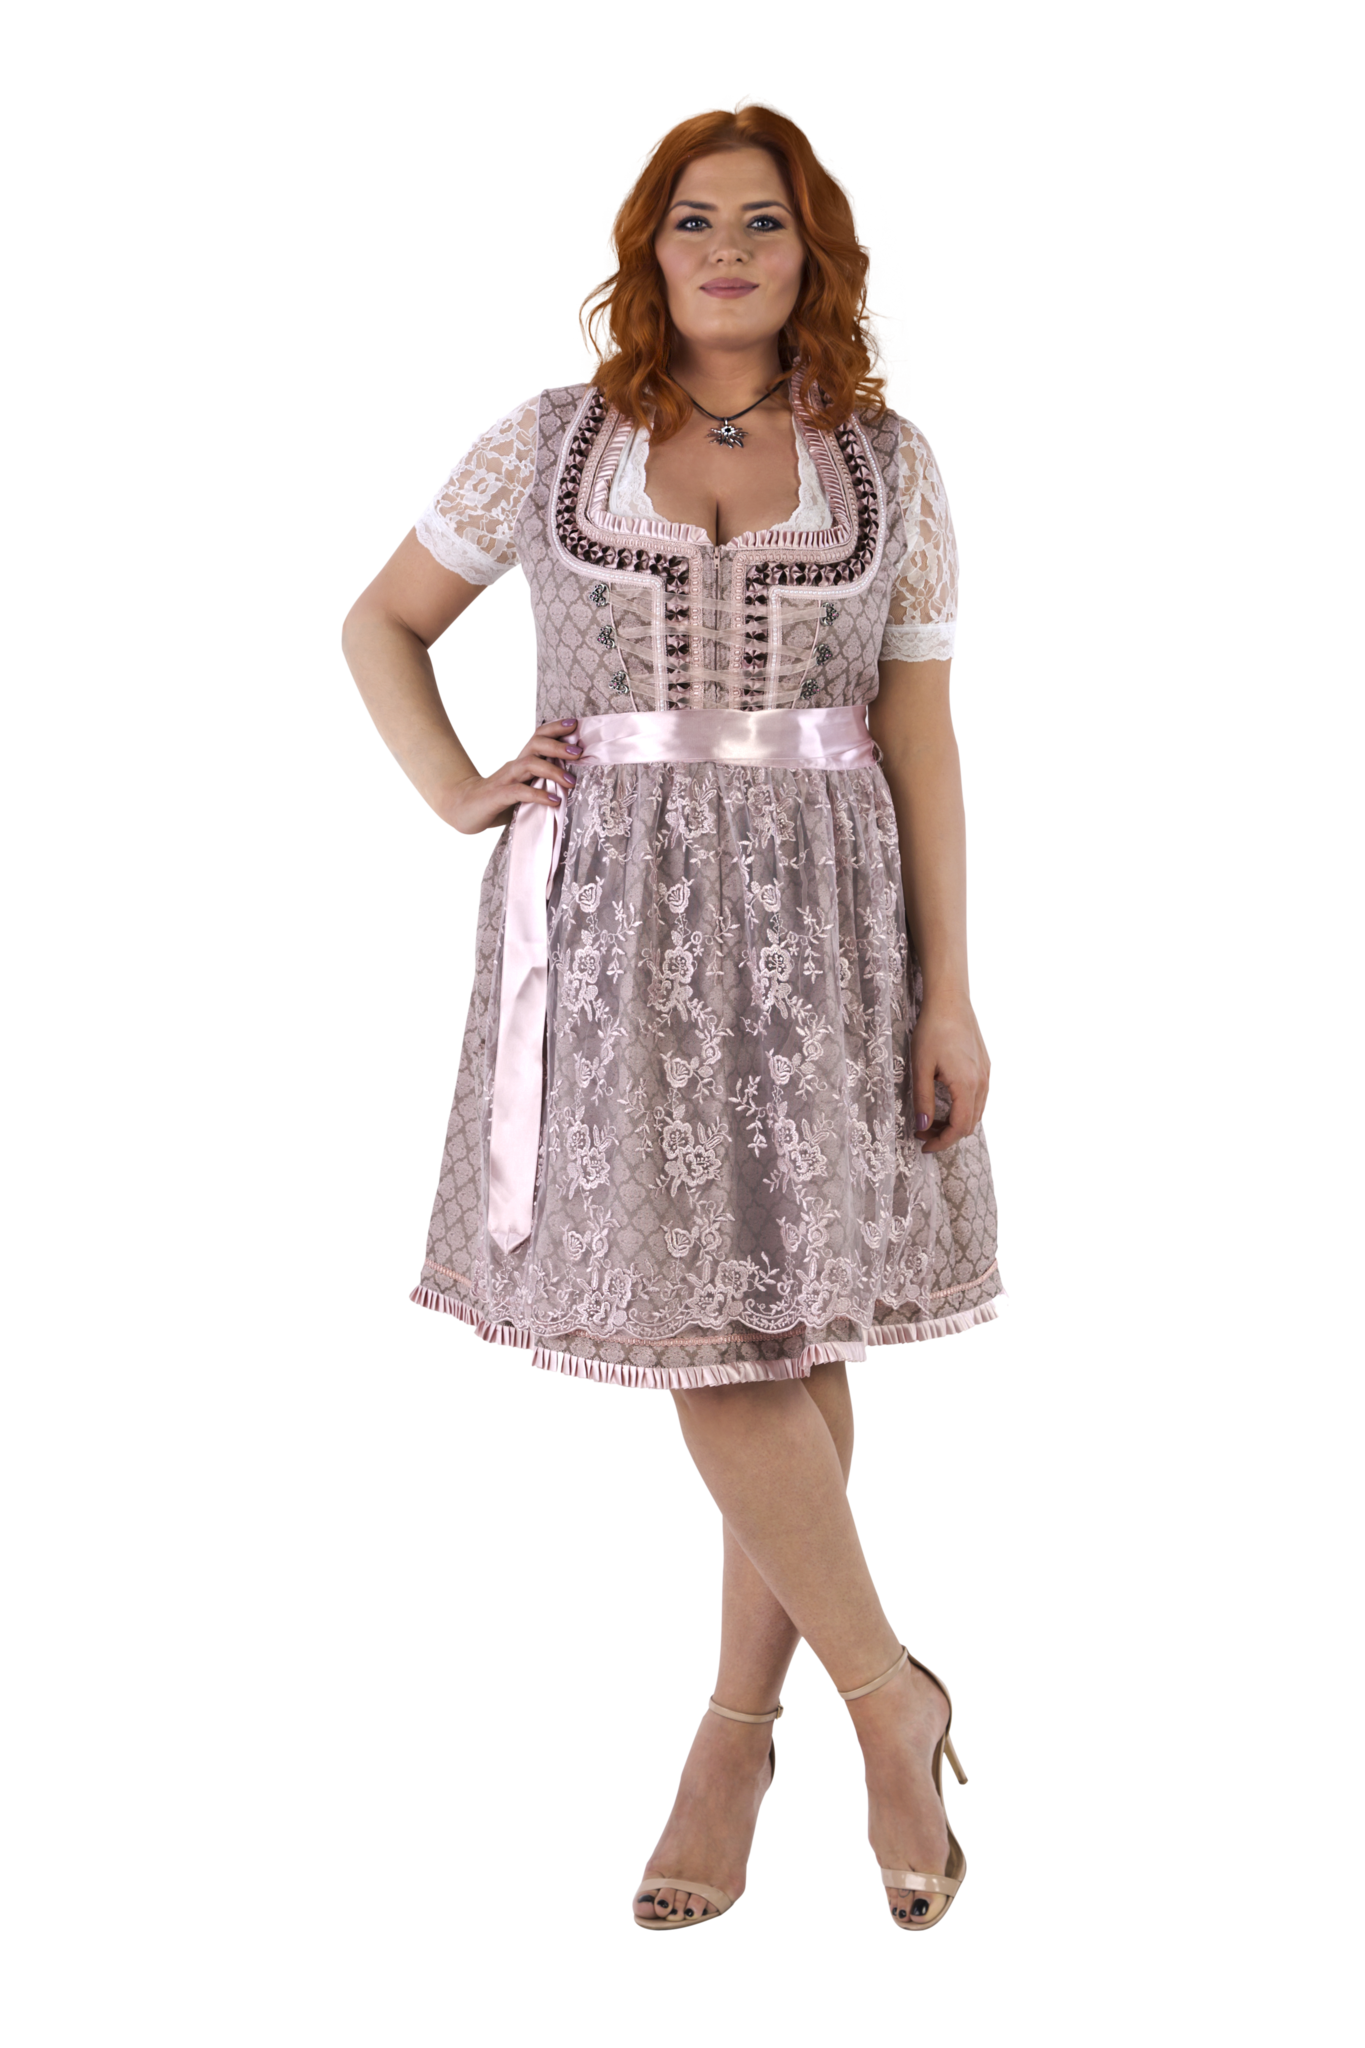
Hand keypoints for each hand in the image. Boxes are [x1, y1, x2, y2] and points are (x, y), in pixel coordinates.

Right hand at [442, 717, 580, 837]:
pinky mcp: (498, 796)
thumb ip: (541, 781)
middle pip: (535, 745)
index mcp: (519, 761)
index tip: (574, 725)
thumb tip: (569, 780)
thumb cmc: (496, 799)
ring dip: (552, 770)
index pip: (538, 737)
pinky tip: (554, 800)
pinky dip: (538, 795)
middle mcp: (513, 766)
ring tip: (571, 781)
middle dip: (558, 745)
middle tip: (578, 751)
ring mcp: (505, 779)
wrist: (462, 808)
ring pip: (529, 764)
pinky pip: (519, 792)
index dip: (555, 728)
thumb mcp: (522, 786)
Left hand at [911, 992, 991, 1154]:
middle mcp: (982, 1082)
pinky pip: (979, 1098)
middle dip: (946, 1134)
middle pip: (970, 1124)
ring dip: (955, 1122)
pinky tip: (946, 1102)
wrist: (950, 1001)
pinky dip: (964, 1108)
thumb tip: (923, 1126)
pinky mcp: (986, 1066)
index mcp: (967, 1085)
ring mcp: (987, 1074)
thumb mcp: (921, 1067)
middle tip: (922, 1131)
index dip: (941, 1142)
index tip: (923, 1145)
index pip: (959, 1128)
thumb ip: (923, 1100)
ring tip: (932, 1119)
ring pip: (976, 1112)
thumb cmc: (933, 1029)